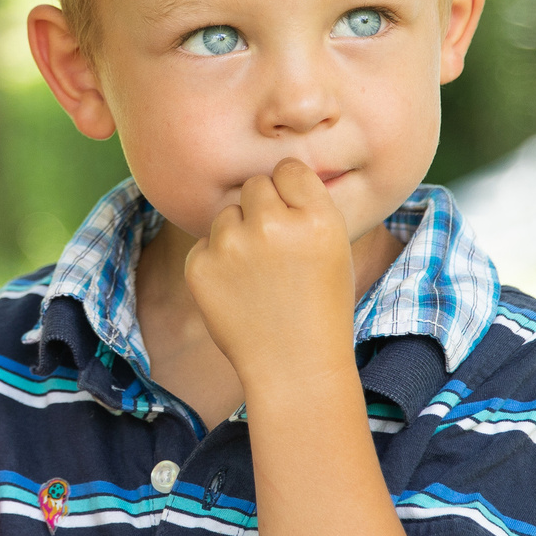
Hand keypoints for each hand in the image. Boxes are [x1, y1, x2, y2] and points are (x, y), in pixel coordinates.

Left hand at [183, 158, 357, 403]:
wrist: (294, 366)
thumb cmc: (321, 307)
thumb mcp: (334, 249)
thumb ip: (306, 208)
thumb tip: (275, 172)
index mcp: (317, 218)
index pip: (288, 169)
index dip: (290, 192)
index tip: (293, 216)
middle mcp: (273, 224)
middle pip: (255, 186)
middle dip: (262, 209)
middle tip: (275, 251)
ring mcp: (233, 245)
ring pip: (227, 214)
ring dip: (238, 234)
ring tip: (259, 276)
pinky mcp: (201, 266)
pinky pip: (205, 243)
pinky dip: (216, 263)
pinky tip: (238, 292)